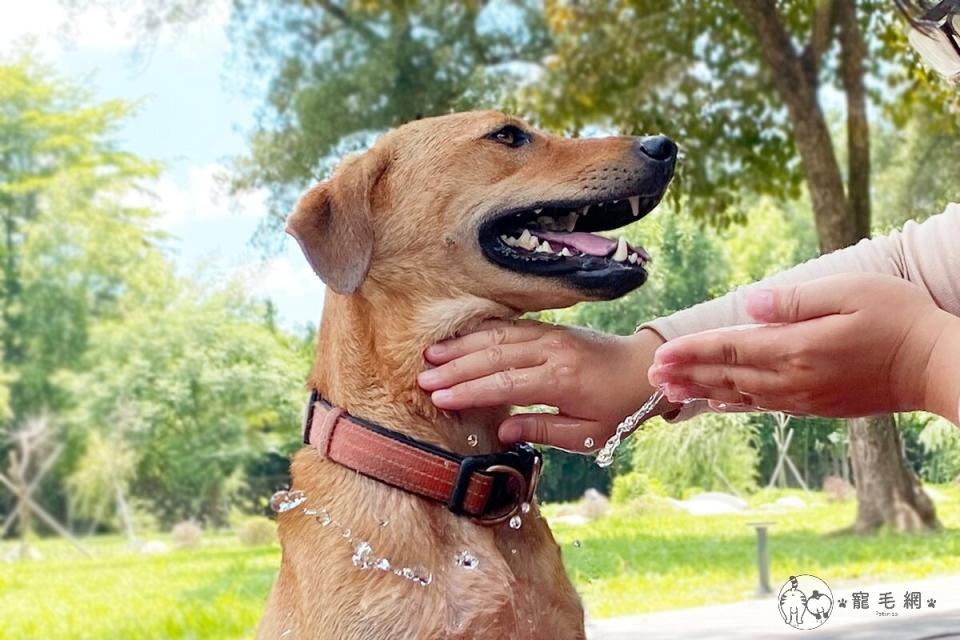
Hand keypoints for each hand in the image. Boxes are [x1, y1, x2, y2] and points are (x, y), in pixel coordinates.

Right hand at [418, 321, 664, 451]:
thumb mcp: (587, 434)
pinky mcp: (549, 327)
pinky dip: (481, 332)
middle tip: (423, 379)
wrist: (644, 370)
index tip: (440, 398)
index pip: (505, 384)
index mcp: (561, 381)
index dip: (470, 391)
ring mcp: (550, 335)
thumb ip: (543, 431)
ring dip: (462, 346)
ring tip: (430, 356)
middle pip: (494, 356)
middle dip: (455, 369)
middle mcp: (552, 352)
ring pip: (497, 336)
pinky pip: (509, 326)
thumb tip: (503, 430)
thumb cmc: (617, 410)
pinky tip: (458, 339)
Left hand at [648, 273, 959, 419]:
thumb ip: (795, 301)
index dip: (690, 352)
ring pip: (739, 396)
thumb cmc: (898, 319)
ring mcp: (803, 397)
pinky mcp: (815, 406)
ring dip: (702, 391)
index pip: (729, 348)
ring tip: (670, 393)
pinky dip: (733, 403)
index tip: (659, 356)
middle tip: (649, 377)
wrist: (937, 367)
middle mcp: (792, 379)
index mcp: (795, 349)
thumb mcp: (851, 292)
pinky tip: (718, 403)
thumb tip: (750, 304)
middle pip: (726, 376)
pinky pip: (762, 406)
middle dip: (685, 375)